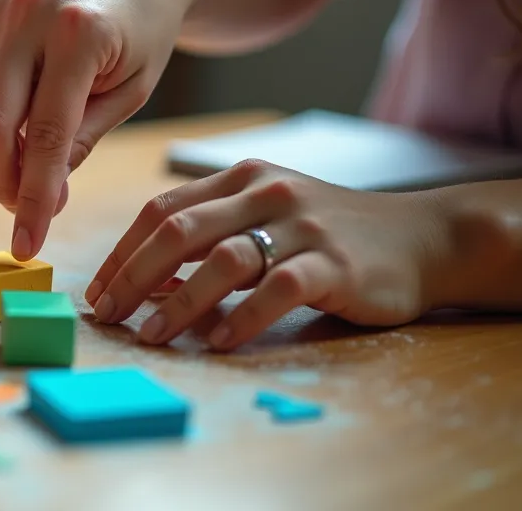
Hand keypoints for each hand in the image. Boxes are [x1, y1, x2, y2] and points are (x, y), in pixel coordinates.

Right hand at [0, 0, 194, 260]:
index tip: (27, 243)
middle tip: (22, 208)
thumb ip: (79, 143)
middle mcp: (27, 11)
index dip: (32, 196)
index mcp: (80, 33)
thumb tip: (37, 199)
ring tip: (12, 167)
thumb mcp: (129, 96)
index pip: (45, 133)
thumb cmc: (137, 39)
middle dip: (0, 181)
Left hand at [85, 159, 446, 349]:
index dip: (122, 252)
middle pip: (179, 231)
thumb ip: (211, 239)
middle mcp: (266, 193)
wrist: (424, 238)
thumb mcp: (266, 220)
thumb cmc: (331, 235)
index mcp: (240, 178)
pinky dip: (241, 319)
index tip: (98, 291)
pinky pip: (277, 291)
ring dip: (178, 303)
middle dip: (133, 276)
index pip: (162, 210)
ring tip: (151, 335)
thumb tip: (147, 283)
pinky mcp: (334, 263)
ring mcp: (302, 226)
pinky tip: (218, 342)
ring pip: (222, 260)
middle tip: (108, 314)